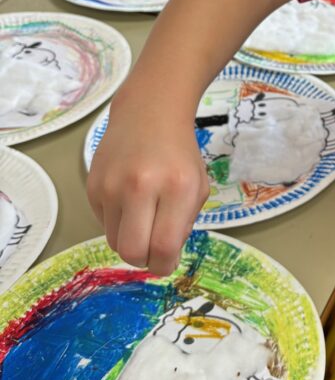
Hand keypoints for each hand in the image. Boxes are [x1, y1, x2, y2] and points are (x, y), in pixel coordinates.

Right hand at [86, 108, 209, 276]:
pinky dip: (117, 222)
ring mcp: (111, 185)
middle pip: (132, 252)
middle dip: (143, 260)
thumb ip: (184, 224)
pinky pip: (102, 223)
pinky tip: (129, 201)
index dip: (165, 265)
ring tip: (142, 218)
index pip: (163, 247)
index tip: (167, 261)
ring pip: (113, 242)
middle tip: (152, 248)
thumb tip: (165, 259)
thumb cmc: (179, 154)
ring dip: (129, 240)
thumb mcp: (198, 187)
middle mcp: (141, 186)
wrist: (148, 114)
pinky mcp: (92, 185)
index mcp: (177, 188)